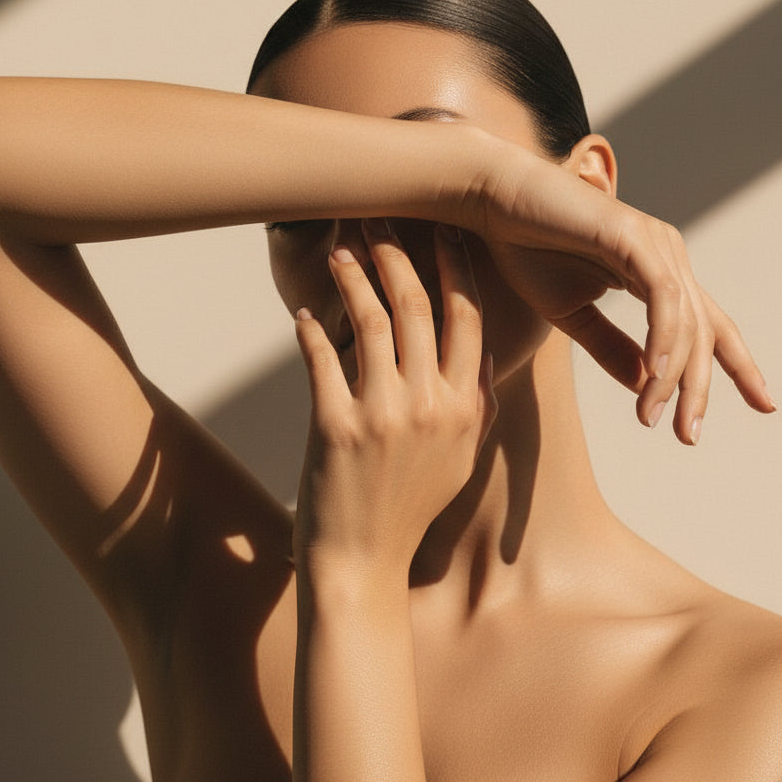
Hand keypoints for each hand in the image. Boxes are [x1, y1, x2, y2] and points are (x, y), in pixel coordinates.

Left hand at [292, 220, 496, 577]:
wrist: (363, 563)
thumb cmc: (410, 508)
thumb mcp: (458, 457)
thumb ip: (472, 404)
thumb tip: (479, 357)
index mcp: (466, 407)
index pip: (467, 319)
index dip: (453, 267)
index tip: (443, 230)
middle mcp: (432, 406)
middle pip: (418, 306)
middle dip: (399, 252)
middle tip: (380, 217)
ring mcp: (383, 415)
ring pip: (371, 321)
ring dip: (353, 276)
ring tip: (339, 247)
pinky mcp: (336, 426)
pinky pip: (322, 358)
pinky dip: (311, 329)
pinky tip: (302, 311)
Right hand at [472, 144, 774, 443]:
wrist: (494, 204)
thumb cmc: (527, 251)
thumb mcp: (571, 316)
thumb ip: (610, 349)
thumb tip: (646, 387)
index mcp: (656, 273)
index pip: (709, 325)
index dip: (738, 365)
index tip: (765, 405)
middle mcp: (666, 255)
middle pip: (704, 331)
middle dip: (701, 388)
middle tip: (688, 436)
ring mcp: (654, 243)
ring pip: (685, 320)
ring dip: (674, 374)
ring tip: (653, 416)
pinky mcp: (633, 236)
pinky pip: (662, 296)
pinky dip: (662, 337)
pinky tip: (655, 374)